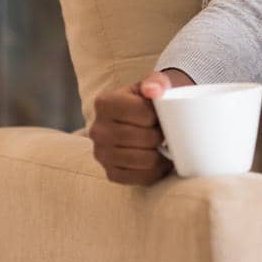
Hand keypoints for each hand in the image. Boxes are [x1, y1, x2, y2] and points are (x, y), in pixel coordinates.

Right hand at [88, 68, 193, 184]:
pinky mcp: (110, 173)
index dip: (158, 116)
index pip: (143, 114)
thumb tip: (153, 91)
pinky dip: (154, 171)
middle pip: (144, 138)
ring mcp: (101, 154)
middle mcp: (97, 130)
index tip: (159, 115)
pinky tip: (158, 161)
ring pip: (144, 160)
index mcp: (104, 103)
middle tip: (164, 132)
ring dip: (160, 155)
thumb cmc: (147, 101)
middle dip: (160, 136)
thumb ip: (156, 82)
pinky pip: (139, 178)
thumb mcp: (152, 84)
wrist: (138, 121)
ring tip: (162, 146)